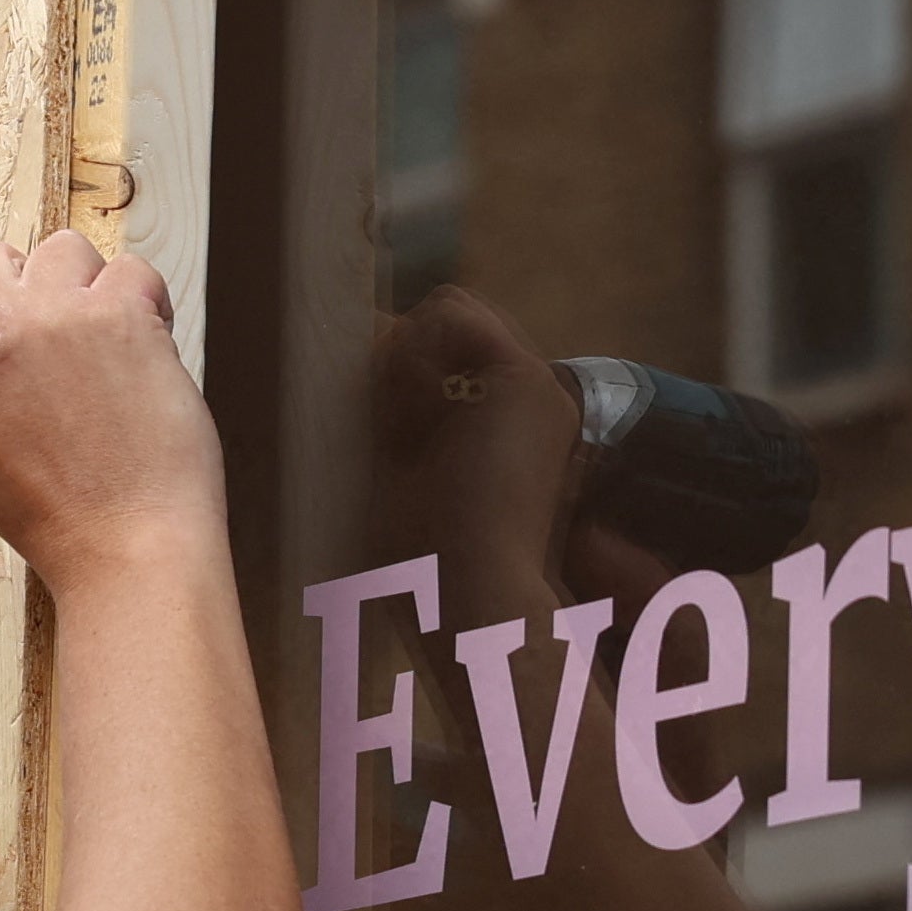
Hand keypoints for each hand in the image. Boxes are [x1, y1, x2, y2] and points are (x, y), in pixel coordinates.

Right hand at [0, 231, 220, 586]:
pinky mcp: (122, 312)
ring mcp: (57, 315)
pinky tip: (144, 340)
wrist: (126, 542)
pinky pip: (131, 269)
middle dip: (25, 281)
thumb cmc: (59, 515)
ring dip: (85, 283)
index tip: (3, 308)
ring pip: (64, 249)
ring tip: (105, 335)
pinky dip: (143, 299)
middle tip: (58, 323)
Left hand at [369, 287, 583, 607]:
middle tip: (398, 443)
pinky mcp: (528, 378)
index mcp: (505, 430)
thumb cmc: (417, 567)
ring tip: (412, 438)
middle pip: (442, 324)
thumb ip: (392, 406)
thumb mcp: (392, 468)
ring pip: (444, 310)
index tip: (386, 439)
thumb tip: (374, 326)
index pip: (442, 352)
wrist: (459, 600)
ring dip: (403, 366)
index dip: (396, 374)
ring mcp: (537, 387)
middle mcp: (530, 403)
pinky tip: (420, 420)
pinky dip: (412, 357)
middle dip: (397, 367)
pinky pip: (448, 311)